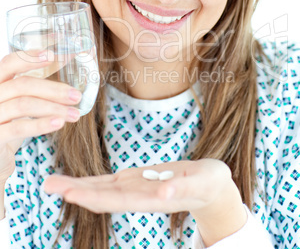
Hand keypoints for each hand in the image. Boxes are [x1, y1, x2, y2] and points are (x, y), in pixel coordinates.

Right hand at [0, 50, 81, 183]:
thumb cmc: (10, 125)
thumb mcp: (19, 104)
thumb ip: (35, 91)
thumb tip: (71, 85)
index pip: (9, 63)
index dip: (30, 58)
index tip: (53, 55)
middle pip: (22, 85)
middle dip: (53, 89)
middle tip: (76, 96)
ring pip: (23, 105)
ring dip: (54, 108)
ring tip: (75, 114)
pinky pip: (19, 127)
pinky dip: (41, 124)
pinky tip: (59, 123)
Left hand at [44, 158, 246, 245]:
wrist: (211, 189)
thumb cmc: (210, 184)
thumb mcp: (202, 183)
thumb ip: (183, 189)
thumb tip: (162, 196)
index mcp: (151, 197)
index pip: (116, 199)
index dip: (92, 196)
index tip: (69, 194)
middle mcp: (138, 195)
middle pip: (102, 196)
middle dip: (75, 191)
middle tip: (48, 185)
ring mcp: (136, 188)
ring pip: (102, 189)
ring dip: (77, 186)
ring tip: (53, 182)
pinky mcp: (137, 180)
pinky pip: (110, 182)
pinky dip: (91, 181)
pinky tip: (76, 182)